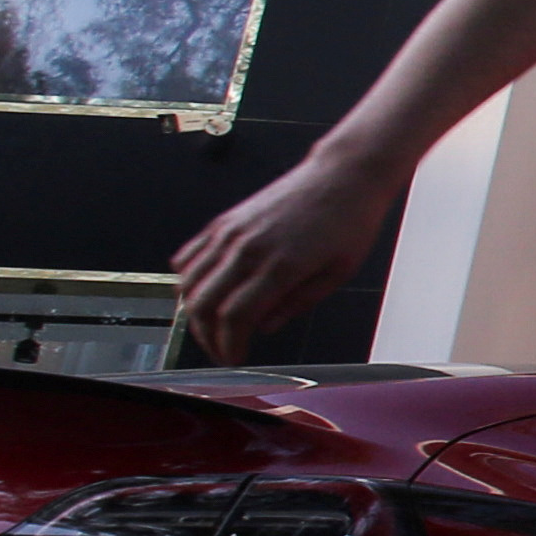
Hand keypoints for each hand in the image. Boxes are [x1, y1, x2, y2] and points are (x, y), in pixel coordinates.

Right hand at [170, 149, 403, 364]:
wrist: (343, 176)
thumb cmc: (349, 222)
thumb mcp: (338, 274)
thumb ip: (297, 303)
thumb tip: (264, 327)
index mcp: (280, 266)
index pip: (235, 318)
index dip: (229, 345)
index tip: (234, 360)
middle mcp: (247, 248)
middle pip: (203, 305)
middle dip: (207, 337)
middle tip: (221, 351)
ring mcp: (231, 232)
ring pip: (187, 282)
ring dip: (192, 313)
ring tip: (210, 328)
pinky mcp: (225, 221)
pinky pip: (188, 256)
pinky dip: (186, 280)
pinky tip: (201, 294)